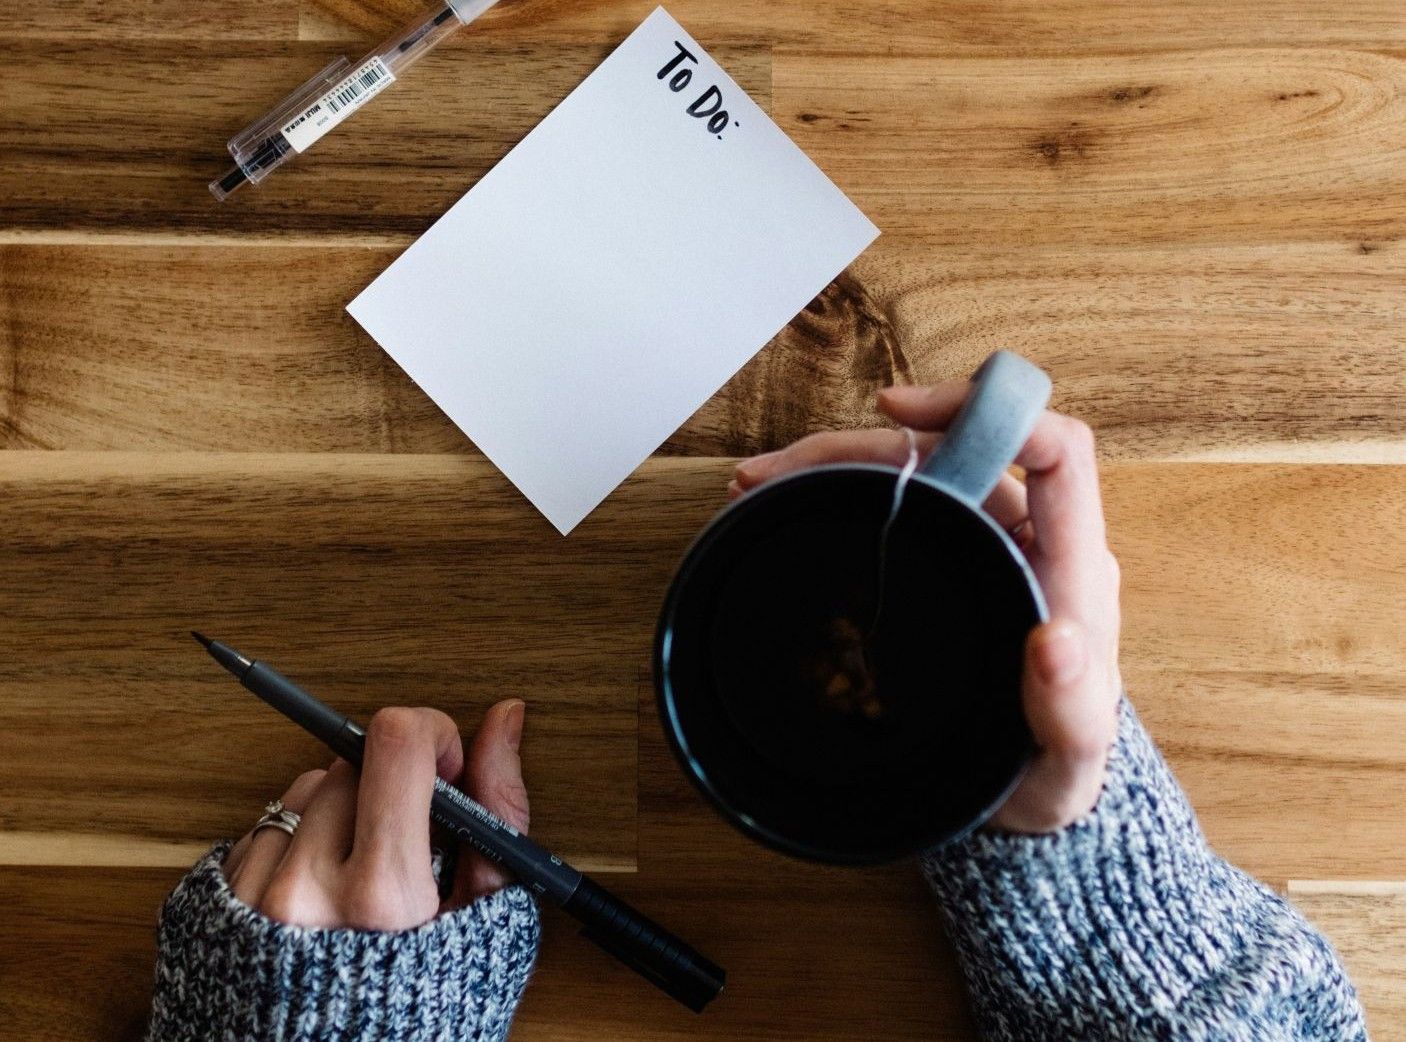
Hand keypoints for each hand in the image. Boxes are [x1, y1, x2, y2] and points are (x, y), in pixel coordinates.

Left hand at [220, 699, 529, 928]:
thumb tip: (503, 722)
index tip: (445, 767)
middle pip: (350, 761)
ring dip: (340, 812)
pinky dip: (297, 845)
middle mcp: (305, 895)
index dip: (432, 735)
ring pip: (301, 789)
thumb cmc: (421, 1021)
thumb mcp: (489, 924)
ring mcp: (249, 903)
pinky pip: (258, 829)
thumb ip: (498, 812)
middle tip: (410, 841)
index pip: (396, 743)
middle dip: (389, 784)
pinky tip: (322, 896)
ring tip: (363, 879)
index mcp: (384, 897)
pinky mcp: (209, 912)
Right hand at [730, 383, 1122, 832]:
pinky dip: (840, 494)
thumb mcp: (1065, 765)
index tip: (897, 411)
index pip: (1054, 450)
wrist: (1016, 800)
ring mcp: (986, 550)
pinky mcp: (948, 565)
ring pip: (920, 471)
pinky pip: (900, 506)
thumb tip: (1059, 642)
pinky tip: (790, 505)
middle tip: (778, 471)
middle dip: (864, 443)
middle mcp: (1029, 544)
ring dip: (838, 464)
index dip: (987, 409)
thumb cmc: (1048, 777)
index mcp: (1070, 571)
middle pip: (959, 448)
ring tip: (760, 483)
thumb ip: (1071, 713)